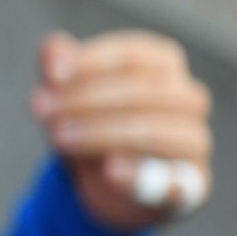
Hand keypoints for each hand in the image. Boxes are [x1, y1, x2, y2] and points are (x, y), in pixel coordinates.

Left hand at [33, 30, 213, 232]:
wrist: (104, 184)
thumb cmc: (90, 125)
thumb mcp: (67, 95)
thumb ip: (58, 69)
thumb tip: (53, 50)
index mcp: (164, 64)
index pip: (132, 55)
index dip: (90, 63)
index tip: (51, 76)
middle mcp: (188, 98)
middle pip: (143, 90)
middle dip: (87, 99)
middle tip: (42, 109)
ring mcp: (194, 142)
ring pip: (155, 132)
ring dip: (102, 133)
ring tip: (59, 138)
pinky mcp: (192, 185)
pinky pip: (174, 182)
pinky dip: (139, 176)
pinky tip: (108, 172)